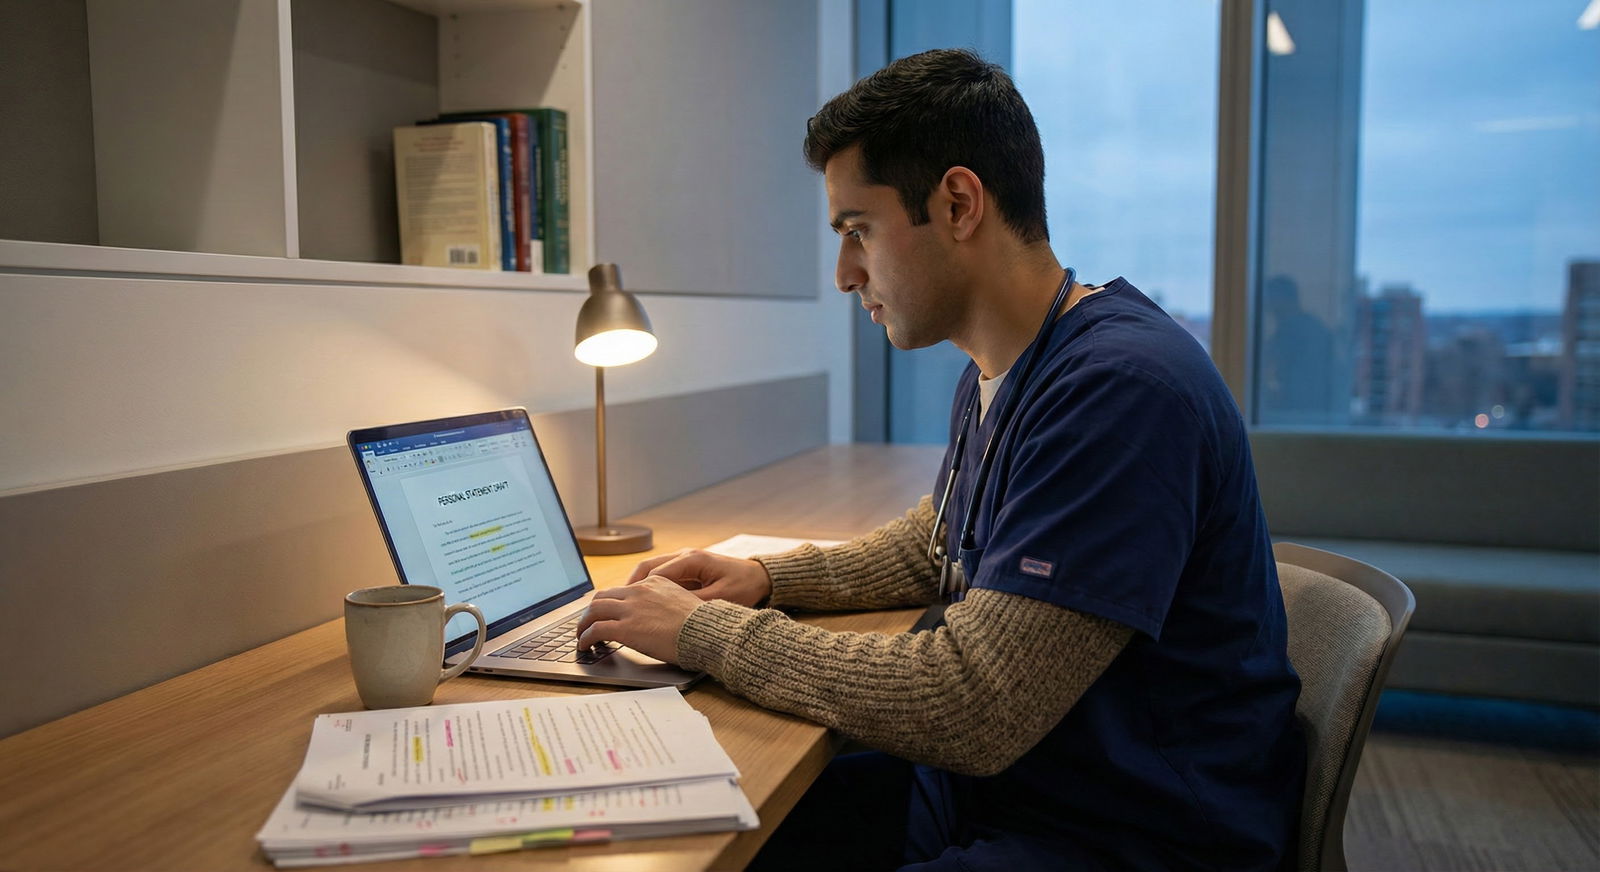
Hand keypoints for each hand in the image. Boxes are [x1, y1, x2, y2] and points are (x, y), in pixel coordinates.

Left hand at [575, 577, 705, 662]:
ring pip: (593, 610)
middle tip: (587, 623)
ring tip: (581, 635)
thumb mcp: (684, 602)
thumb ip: (666, 603)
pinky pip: (596, 630)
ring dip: (583, 624)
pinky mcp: (625, 628)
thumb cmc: (701, 624)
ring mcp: (630, 609)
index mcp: (654, 583)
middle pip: (602, 596)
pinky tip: (585, 645)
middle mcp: (639, 591)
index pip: (622, 589)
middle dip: (590, 611)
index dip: (610, 603)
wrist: (705, 632)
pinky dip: (586, 637)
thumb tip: (659, 617)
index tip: (605, 613)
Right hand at [626, 548, 772, 607]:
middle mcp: (684, 556)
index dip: (636, 589)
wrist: (760, 578)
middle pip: (646, 567)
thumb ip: (693, 603)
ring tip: (624, 606)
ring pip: (651, 571)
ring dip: (637, 588)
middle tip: (615, 605)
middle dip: (629, 586)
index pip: (654, 572)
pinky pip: (661, 578)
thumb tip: (668, 613)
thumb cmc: (744, 587)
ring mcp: (684, 561)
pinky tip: (642, 605)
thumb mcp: (720, 599)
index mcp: (691, 559)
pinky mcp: (686, 570)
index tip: (623, 604)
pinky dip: (649, 589)